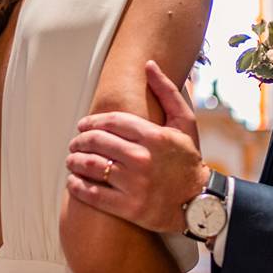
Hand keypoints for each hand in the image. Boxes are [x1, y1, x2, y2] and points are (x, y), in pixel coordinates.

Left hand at [66, 61, 206, 232]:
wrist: (200, 203)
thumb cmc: (188, 160)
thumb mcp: (185, 122)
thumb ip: (167, 92)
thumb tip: (149, 65)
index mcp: (155, 136)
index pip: (112, 122)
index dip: (92, 122)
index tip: (83, 125)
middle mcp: (143, 159)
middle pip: (97, 142)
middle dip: (80, 141)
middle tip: (74, 143)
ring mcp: (135, 185)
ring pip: (92, 166)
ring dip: (75, 161)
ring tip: (71, 160)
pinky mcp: (129, 208)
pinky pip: (93, 195)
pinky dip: (77, 186)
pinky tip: (73, 181)